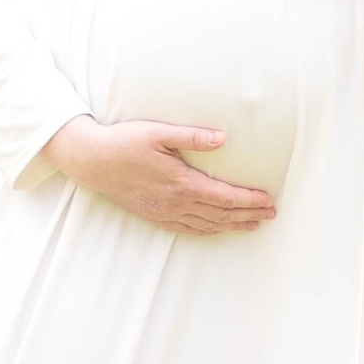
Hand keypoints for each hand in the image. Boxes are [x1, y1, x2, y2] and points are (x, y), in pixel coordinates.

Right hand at [43, 116, 277, 234]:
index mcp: (181, 183)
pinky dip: (207, 230)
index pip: (224, 197)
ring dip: (232, 226)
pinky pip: (187, 229)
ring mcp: (164, 212)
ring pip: (206, 225)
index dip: (249, 201)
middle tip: (271, 214)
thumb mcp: (159, 133)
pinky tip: (216, 229)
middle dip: (248, 215)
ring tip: (253, 225)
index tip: (268, 201)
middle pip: (220, 214)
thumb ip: (192, 137)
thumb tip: (222, 138)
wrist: (93, 161)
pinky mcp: (154, 215)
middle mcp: (175, 203)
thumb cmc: (125, 142)